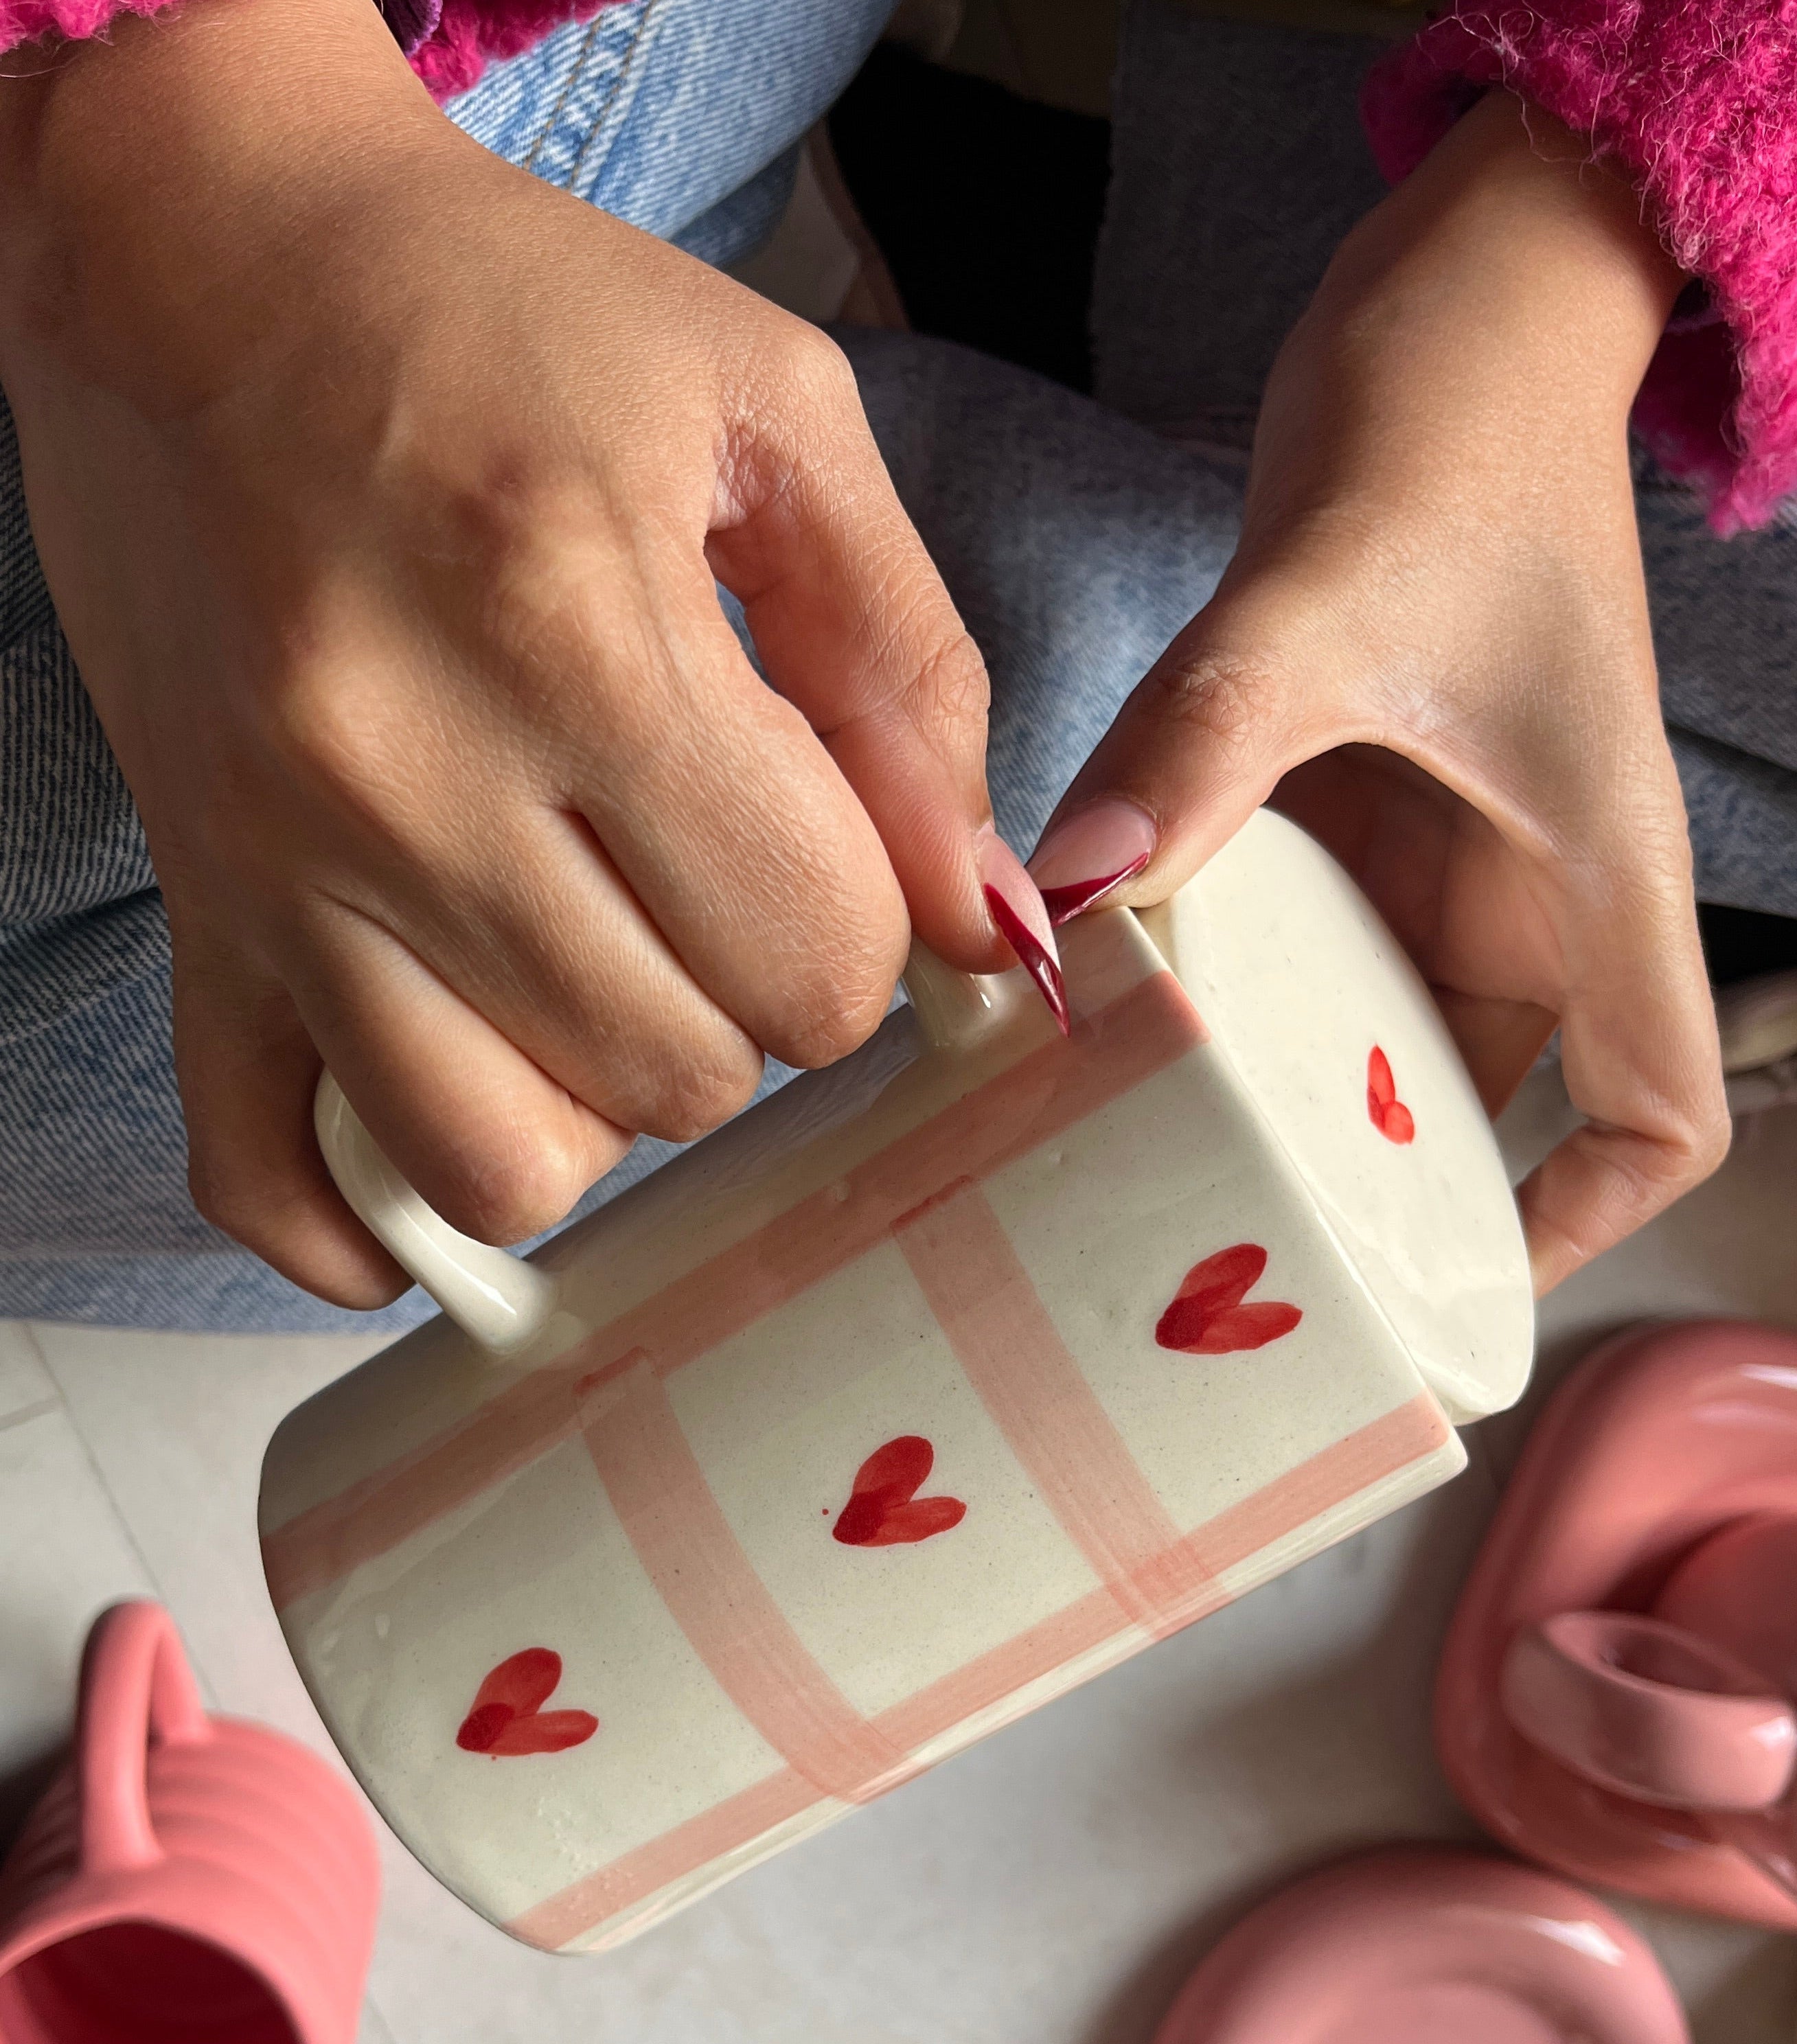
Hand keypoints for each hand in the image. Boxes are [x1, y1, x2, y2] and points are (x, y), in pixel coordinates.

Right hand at [0, 0, 1050, 1305]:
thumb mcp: (770, 419)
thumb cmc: (492, 310)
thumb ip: (907, 671)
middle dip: (744, 1005)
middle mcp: (406, 773)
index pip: (814, 955)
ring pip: (499, 1169)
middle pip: (679, 1080)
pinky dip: (368, 1216)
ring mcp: (276, 864)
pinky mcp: (195, 905)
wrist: (196, 247)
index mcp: (576, 627)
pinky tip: (449, 1129)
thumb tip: (981, 912)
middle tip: (711, 885)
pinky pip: (269, 1172)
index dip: (864, 929)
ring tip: (594, 978)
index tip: (825, 849)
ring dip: (591, 1107)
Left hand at [1027, 92, 1727, 1292]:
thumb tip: (1074, 890)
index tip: (1464, 1274)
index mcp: (1594, 873)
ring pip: (1370, 1025)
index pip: (1659, 1099)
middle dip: (1375, 1180)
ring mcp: (1438, 850)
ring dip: (1276, 1082)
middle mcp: (1525, 886)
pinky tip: (1119, 1005)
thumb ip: (1212, 737)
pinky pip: (1294, 934)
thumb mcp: (1335, 596)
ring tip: (1151, 1150)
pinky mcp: (1358, 802)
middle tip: (1232, 1242)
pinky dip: (1222, 982)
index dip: (1588, 1214)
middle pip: (1484, 1101)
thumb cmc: (1466, 428)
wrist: (1456, 309)